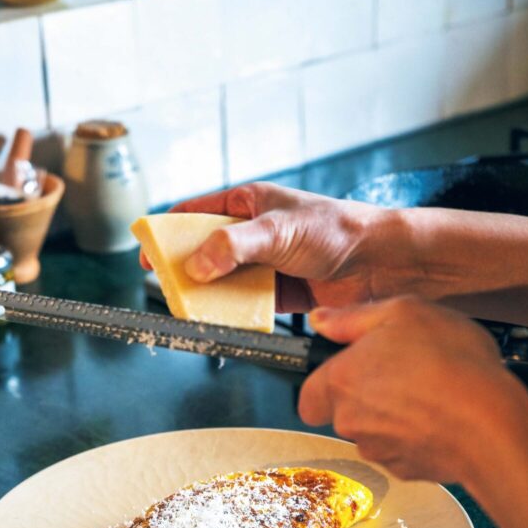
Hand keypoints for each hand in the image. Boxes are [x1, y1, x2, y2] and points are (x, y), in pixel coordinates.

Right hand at [141, 182, 407, 311]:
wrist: (381, 263)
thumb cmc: (336, 230)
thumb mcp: (277, 230)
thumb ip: (233, 246)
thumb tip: (197, 266)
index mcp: (249, 204)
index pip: (196, 213)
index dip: (168, 231)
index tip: (147, 251)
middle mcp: (255, 234)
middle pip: (205, 252)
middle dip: (186, 270)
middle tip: (166, 288)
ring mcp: (266, 265)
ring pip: (224, 282)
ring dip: (209, 296)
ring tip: (192, 310)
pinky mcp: (280, 295)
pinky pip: (246, 305)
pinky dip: (234, 314)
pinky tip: (225, 322)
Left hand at [299, 299, 519, 482]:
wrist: (488, 422)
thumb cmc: (449, 363)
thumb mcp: (403, 312)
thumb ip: (353, 318)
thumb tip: (320, 320)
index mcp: (341, 380)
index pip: (308, 397)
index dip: (326, 385)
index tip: (350, 371)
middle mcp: (350, 421)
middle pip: (344, 413)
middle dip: (367, 397)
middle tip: (402, 373)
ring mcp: (377, 450)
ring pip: (373, 433)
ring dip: (392, 416)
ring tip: (429, 393)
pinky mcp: (405, 470)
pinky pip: (402, 451)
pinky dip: (415, 437)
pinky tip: (440, 417)